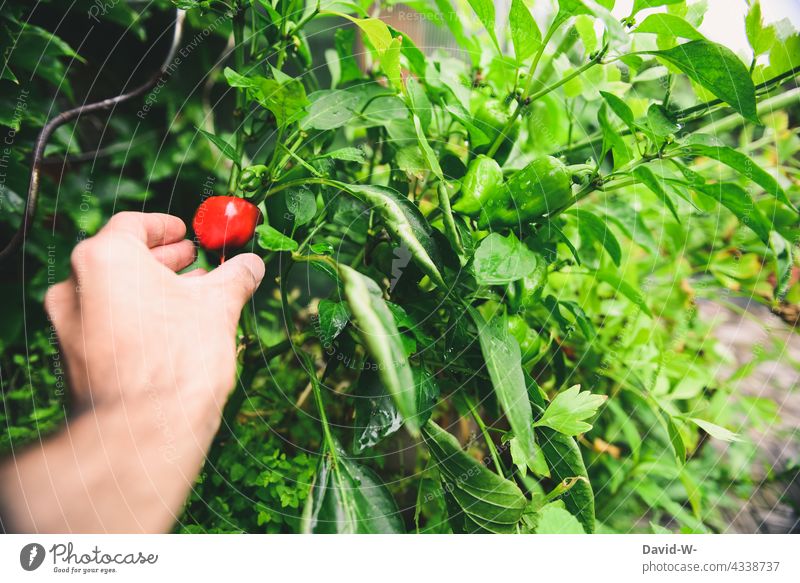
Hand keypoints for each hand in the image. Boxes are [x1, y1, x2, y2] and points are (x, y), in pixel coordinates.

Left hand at [44, 212, 264, 412]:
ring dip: (149, 291)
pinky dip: (134, 318)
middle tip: (193, 263)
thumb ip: (234, 278)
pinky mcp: (72, 359)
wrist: (144, 432)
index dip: (165, 227)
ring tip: (189, 298)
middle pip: (120, 259)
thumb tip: (251, 265)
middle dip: (161, 261)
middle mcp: (75, 286)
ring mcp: (68, 325)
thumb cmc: (179, 359)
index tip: (186, 234)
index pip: (133, 225)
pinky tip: (168, 331)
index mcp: (104, 258)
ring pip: (112, 293)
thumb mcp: (218, 308)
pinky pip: (105, 323)